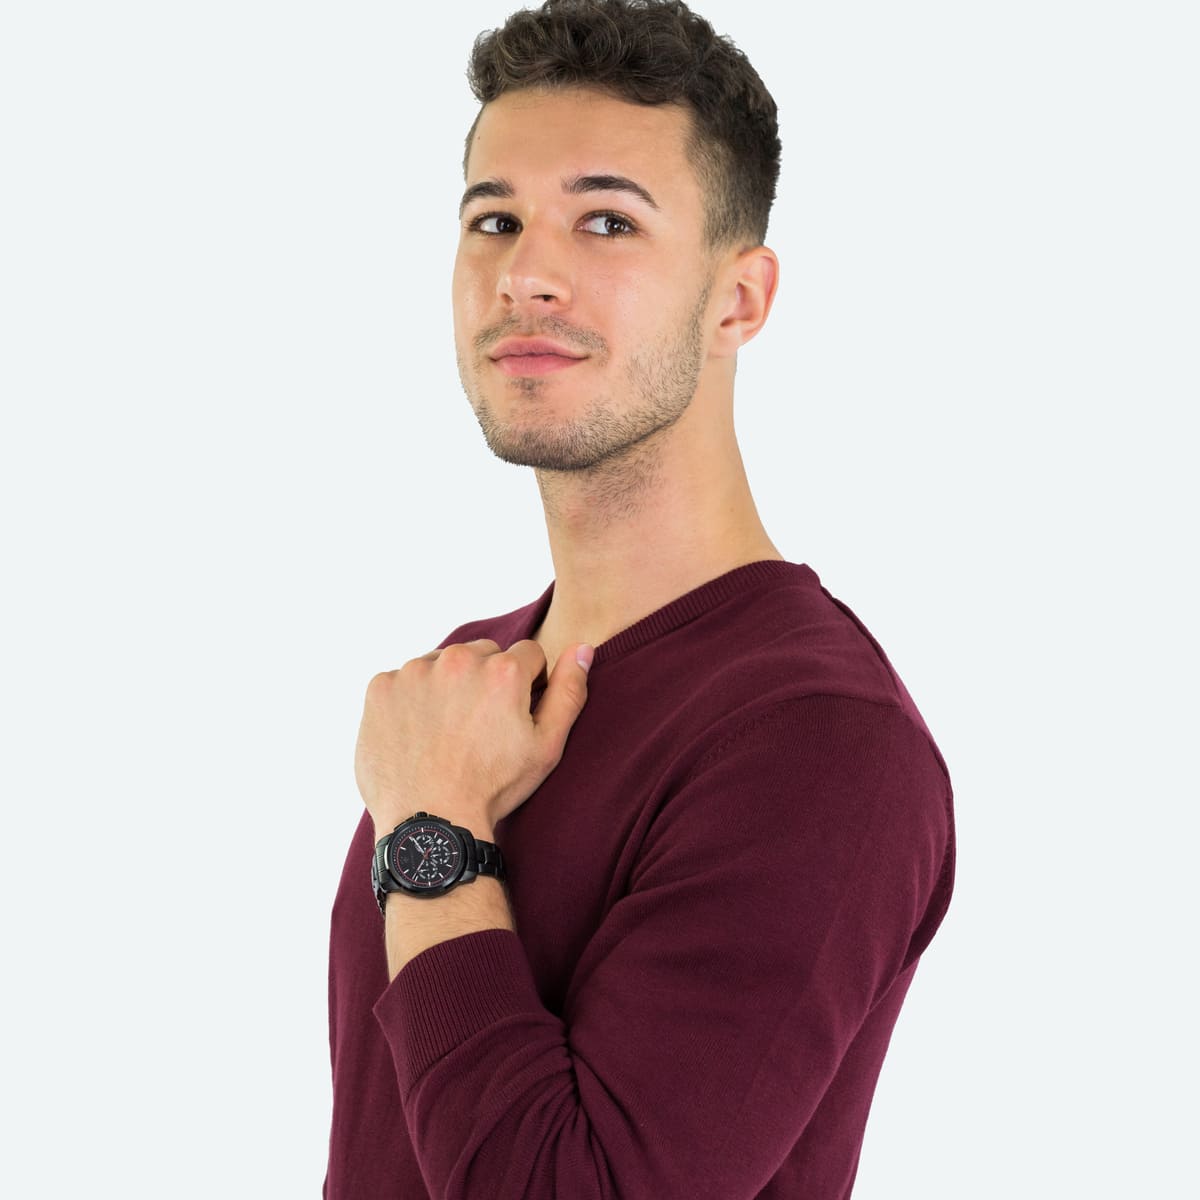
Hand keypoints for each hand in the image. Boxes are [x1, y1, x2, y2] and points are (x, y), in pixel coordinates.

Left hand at [355, 638, 592, 839]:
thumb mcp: (546, 747)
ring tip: (448, 732)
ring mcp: (414, 672)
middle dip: (487, 680)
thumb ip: (569, 691)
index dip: (528, 685)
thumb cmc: (492, 788)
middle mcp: (458, 661)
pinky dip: (411, 700)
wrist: (430, 824)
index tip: (513, 716)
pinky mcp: (381, 688)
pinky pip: (403, 680)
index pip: (527, 655)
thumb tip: (583, 648)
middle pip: (484, 654)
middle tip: (479, 727)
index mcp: (502, 671)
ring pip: (443, 663)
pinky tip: (418, 734)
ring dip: (448, 686)